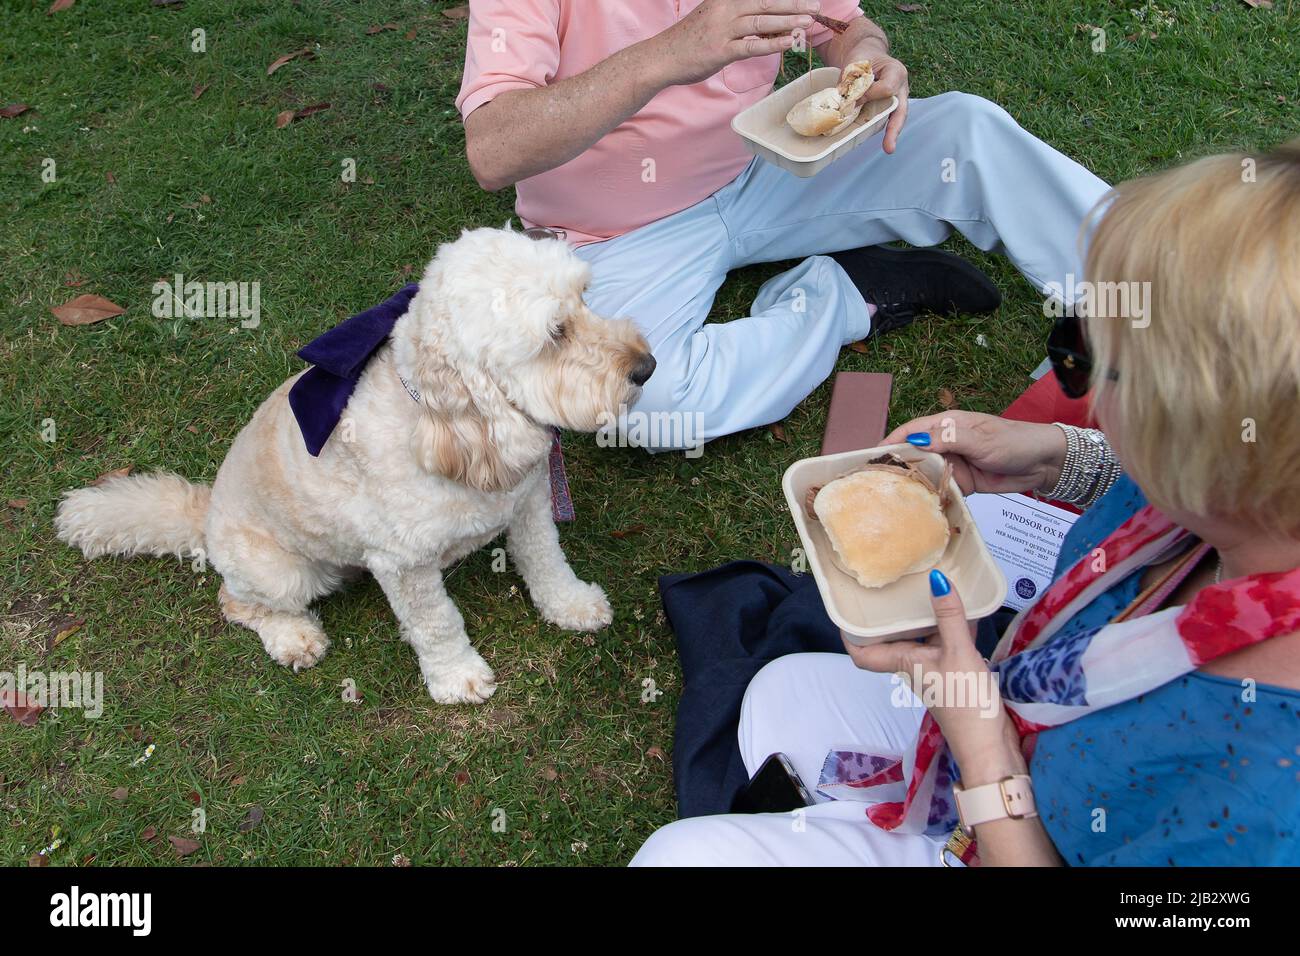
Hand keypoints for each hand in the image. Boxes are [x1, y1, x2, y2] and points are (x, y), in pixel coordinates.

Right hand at [653, 0, 820, 86]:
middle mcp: (726, 8)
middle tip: (816, 5)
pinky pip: (752, 45)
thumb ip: (736, 15)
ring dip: (788, 20)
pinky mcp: (721, 50)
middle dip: (793, 3)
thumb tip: (765, 19)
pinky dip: (773, 43)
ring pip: (762, 21)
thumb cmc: (689, 40)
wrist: (663, 57)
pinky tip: (789, 41)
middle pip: (766, 2)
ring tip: (810, 21)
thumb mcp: (712, 16)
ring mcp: (723, 29)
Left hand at [841, 569, 1021, 776]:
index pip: (862, 653)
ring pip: (921, 638)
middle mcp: (913, 665)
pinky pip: (946, 642)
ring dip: (921, 616)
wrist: (989, 745)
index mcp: (902, 662)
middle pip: (892, 639)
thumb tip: (936, 579)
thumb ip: (949, 617)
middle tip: (889, 584)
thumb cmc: (966, 702)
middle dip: (889, 615)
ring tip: (924, 585)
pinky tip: (964, 606)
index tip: (845, 608)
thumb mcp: (958, 653)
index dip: (849, 634)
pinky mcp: (956, 674)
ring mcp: (934, 670)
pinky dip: (951, 625)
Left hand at [857, 53, 908, 152]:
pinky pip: (887, 119)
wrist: (867, 54)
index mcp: (896, 71)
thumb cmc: (863, 57)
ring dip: (892, 133)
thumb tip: (848, 104)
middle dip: (894, 127)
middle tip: (889, 147)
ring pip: (897, 117)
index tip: (855, 97)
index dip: (870, 95)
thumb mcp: (856, 63)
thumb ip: (853, 82)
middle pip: (901, 109)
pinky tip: (881, 142)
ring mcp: (897, 98)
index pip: (887, 88)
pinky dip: (882, 129)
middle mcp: (901, 87)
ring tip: (889, 147)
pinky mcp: (889, 107)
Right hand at [881, 410, 1067, 496]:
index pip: (910, 432)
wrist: (1043, 463)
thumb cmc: (1014, 441)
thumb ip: (947, 439)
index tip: (870, 458)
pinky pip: (940, 490)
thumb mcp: (979, 438)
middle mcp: (945, 444)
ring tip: (890, 500)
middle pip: (913, 455)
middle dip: (896, 467)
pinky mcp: (961, 483)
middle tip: (875, 485)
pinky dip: (931, 498)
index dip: (890, 443)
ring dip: (913, 486)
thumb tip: (915, 441)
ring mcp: (952, 464)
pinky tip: (918, 509)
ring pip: (924, 474)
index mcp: (946, 425)